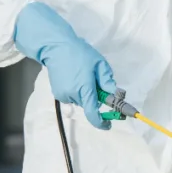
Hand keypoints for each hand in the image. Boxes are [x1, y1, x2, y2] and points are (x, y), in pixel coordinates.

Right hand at [13, 2, 116, 129]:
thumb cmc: (80, 54)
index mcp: (84, 88)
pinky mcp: (57, 93)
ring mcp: (63, 95)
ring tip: (83, 76)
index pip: (92, 113)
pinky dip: (77, 92)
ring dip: (85, 94)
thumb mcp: (99, 64)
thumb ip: (107, 81)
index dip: (101, 122)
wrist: (56, 48)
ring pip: (81, 101)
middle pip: (89, 105)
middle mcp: (72, 95)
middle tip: (97, 83)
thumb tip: (115, 95)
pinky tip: (74, 78)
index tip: (109, 124)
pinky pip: (72, 97)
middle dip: (95, 98)